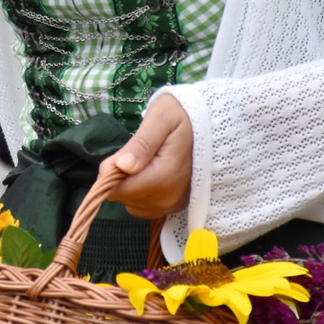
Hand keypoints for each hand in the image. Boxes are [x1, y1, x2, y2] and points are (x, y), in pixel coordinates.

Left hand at [101, 94, 192, 219]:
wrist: (212, 123)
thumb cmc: (182, 115)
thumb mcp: (160, 119)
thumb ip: (141, 144)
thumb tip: (122, 166)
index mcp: (164, 178)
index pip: (118, 190)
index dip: (112, 171)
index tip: (123, 152)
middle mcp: (169, 198)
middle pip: (124, 198)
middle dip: (123, 177)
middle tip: (139, 152)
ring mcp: (174, 204)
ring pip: (133, 204)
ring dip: (132, 185)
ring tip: (148, 161)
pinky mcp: (176, 205)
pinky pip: (145, 207)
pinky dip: (142, 193)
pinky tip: (152, 173)